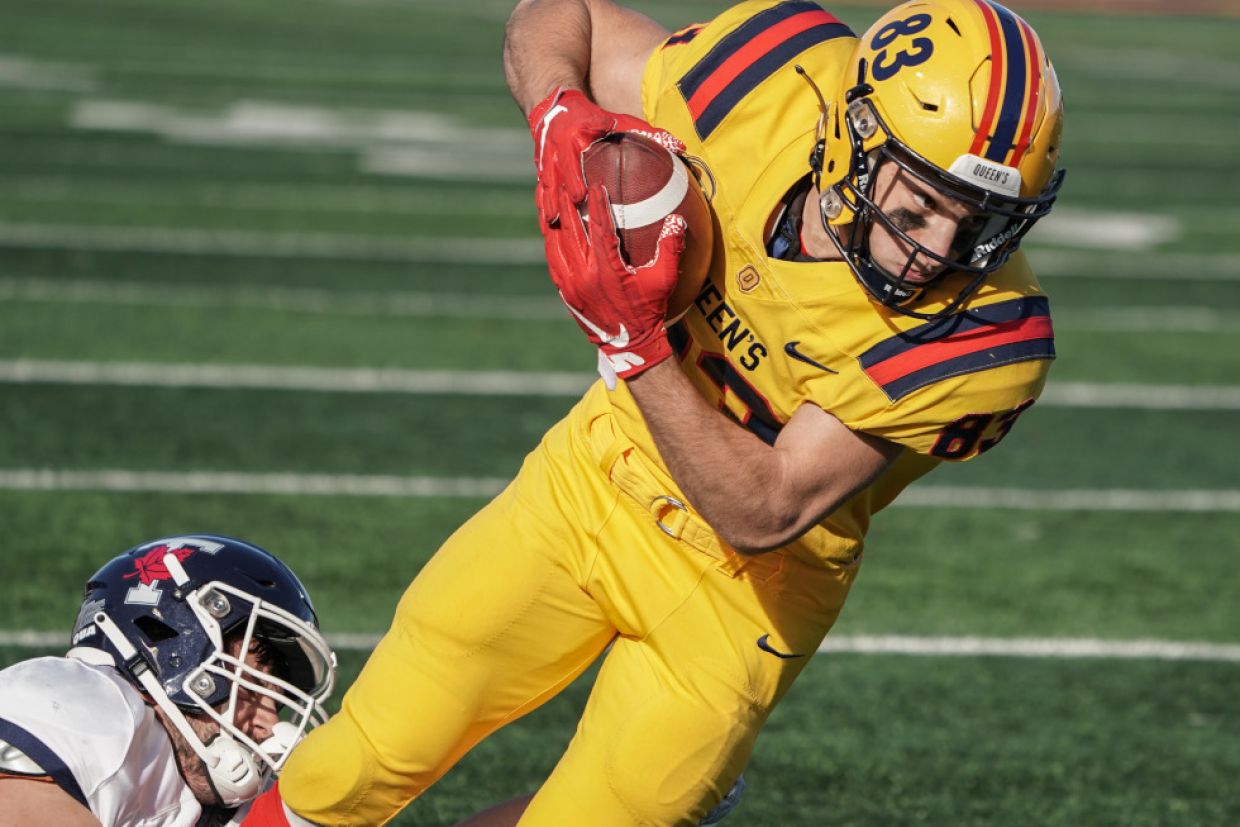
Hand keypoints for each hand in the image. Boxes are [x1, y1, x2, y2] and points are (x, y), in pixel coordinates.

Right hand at [527, 86, 683, 226]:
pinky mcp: (540, 171)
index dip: (573, 176)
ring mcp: (545, 162)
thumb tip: (681, 147)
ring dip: (548, 208)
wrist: (554, 108)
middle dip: (558, 198)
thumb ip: (648, 133)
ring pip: (546, 187)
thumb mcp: (619, 121)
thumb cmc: (595, 117)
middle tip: (565, 219)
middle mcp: (557, 150)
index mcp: (575, 136)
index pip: (572, 156)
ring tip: (553, 228)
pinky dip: (544, 209)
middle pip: (555, 177)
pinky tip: (548, 230)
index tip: (580, 195)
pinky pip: (540, 193)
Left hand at [544, 183, 686, 379]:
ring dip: (554, 220)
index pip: (601, 230)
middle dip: (567, 205)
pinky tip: (550, 227)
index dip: (598, 205)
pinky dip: (551, 241)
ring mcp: (572, 285)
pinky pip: (553, 260)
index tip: (596, 185)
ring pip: (556, 245)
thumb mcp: (664, 280)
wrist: (629, 344)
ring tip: (552, 199)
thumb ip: (670, 249)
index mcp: (609, 271)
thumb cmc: (650, 310)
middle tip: (563, 182)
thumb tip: (677, 220)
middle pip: (571, 232)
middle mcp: (586, 276)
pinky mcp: (565, 291)